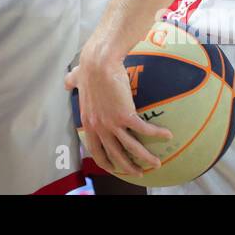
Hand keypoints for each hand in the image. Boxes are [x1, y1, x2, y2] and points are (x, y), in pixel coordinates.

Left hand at [66, 44, 171, 177]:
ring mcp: (112, 124)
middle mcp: (99, 127)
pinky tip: (168, 135)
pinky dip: (157, 134)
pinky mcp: (126, 116)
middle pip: (115, 155)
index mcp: (88, 122)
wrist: (99, 62)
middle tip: (138, 172)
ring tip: (156, 164)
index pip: (95, 150)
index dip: (105, 161)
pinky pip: (145, 130)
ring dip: (145, 159)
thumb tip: (67, 82)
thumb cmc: (88, 67)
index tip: (113, 168)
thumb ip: (72, 83)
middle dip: (127, 167)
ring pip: (131, 149)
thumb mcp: (76, 79)